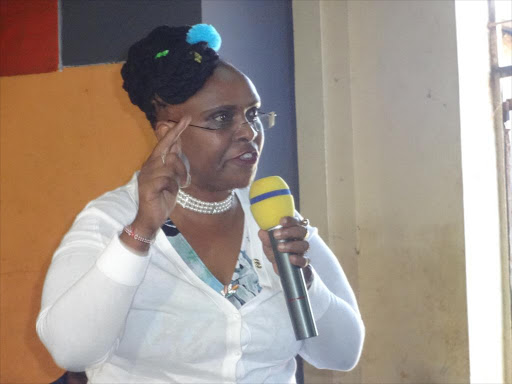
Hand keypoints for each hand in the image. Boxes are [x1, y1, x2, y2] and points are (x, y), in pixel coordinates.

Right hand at [131, 116, 190, 238]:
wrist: (150, 218)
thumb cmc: (162, 198)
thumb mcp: (172, 178)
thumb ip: (173, 162)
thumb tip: (177, 143)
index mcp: (154, 163)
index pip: (166, 143)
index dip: (176, 131)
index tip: (187, 118)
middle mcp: (149, 166)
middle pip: (170, 152)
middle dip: (179, 154)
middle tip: (185, 157)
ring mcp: (147, 175)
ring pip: (171, 166)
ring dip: (177, 179)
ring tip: (175, 189)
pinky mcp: (148, 185)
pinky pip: (167, 179)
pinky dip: (172, 187)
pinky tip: (166, 193)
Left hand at [258, 216, 309, 275]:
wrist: (281, 268)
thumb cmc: (276, 252)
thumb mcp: (268, 244)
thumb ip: (266, 238)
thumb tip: (262, 232)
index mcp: (293, 230)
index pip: (295, 222)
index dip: (290, 220)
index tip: (281, 221)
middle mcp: (300, 239)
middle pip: (302, 231)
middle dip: (289, 232)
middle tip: (276, 235)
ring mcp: (303, 251)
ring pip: (304, 245)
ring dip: (291, 245)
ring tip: (280, 247)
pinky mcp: (303, 262)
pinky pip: (305, 260)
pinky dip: (298, 259)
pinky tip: (291, 258)